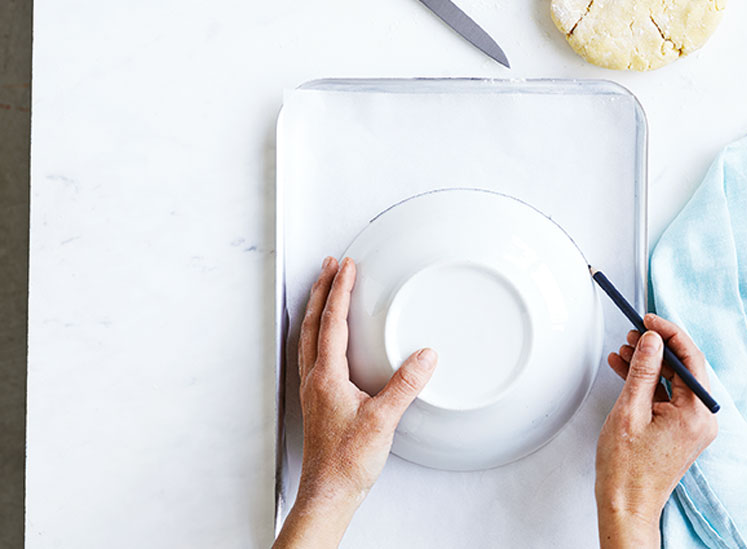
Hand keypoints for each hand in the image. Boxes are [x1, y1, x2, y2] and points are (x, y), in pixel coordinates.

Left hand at [273, 257, 438, 548]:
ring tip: (325, 291)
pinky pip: (312, 355)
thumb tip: (424, 356)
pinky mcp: (318, 402)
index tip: (346, 266)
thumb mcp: (383, 421)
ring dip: (317, 310)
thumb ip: (405, 386)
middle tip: (329, 266)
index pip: (332, 322)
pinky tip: (329, 340)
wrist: (329, 493)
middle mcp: (314, 379)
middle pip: (313, 323)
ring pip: (309, 338)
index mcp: (327, 376)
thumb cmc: (347, 462)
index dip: (340, 291)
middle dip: (321, 290)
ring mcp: (313, 390)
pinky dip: (318, 334)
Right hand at [595, 314, 717, 548]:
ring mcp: (692, 426)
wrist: (627, 506)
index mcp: (696, 413)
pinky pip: (668, 397)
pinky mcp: (681, 431)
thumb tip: (652, 341)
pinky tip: (627, 370)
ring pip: (674, 381)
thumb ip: (643, 371)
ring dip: (650, 364)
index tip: (649, 319)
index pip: (690, 358)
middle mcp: (702, 419)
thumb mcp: (630, 411)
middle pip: (684, 368)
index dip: (669, 333)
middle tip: (634, 333)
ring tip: (624, 350)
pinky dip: (649, 383)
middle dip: (657, 347)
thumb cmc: (627, 470)